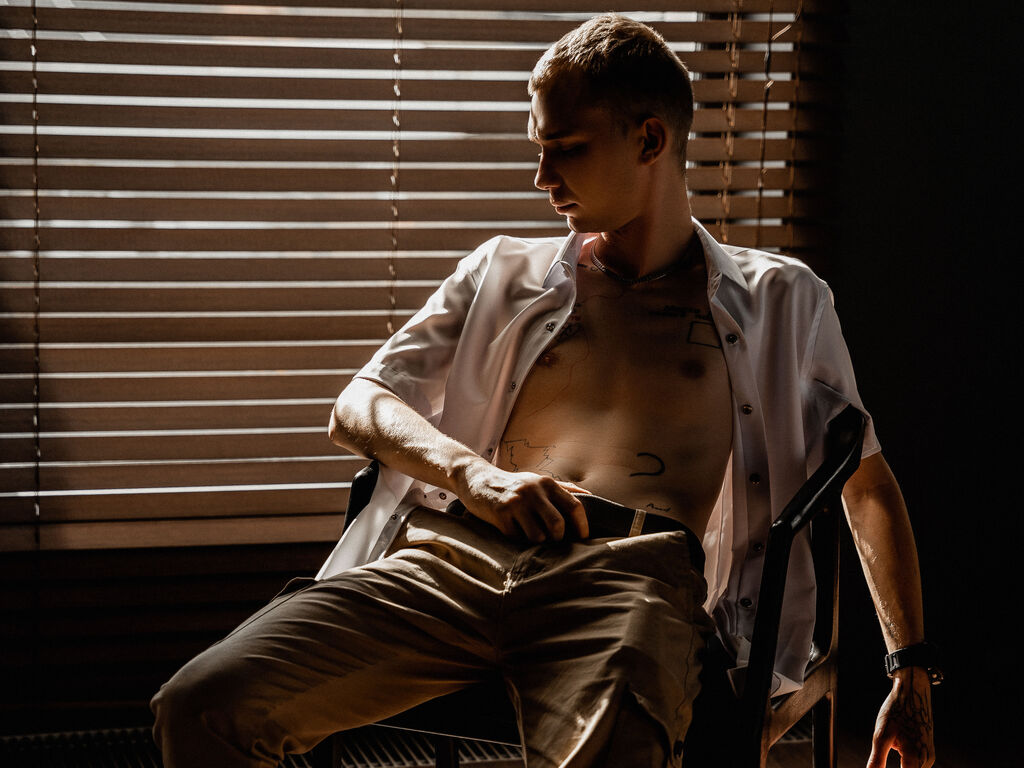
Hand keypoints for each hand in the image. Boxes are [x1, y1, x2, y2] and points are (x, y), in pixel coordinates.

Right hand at [455, 460, 590, 541]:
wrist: (476, 479)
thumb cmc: (513, 484)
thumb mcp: (538, 481)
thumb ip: (563, 489)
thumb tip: (590, 496)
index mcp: (547, 483)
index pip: (575, 506)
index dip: (582, 526)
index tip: (582, 539)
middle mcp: (533, 491)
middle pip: (557, 525)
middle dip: (558, 539)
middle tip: (554, 543)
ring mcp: (516, 502)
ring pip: (537, 536)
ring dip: (536, 542)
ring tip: (529, 536)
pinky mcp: (500, 514)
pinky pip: (516, 538)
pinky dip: (517, 540)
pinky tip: (512, 532)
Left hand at [867, 668, 934, 767]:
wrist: (912, 691)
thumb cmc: (897, 711)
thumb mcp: (881, 736)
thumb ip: (877, 760)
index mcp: (916, 759)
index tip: (878, 767)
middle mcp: (926, 761)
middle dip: (896, 767)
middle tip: (889, 747)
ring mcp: (928, 755)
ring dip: (901, 765)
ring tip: (894, 743)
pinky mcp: (926, 750)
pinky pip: (915, 763)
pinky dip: (904, 759)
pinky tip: (896, 742)